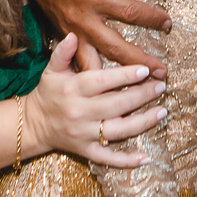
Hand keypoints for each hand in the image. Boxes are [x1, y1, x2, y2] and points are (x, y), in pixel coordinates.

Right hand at [24, 34, 166, 167]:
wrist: (33, 124)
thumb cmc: (48, 92)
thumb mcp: (52, 69)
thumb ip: (63, 52)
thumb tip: (74, 35)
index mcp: (74, 89)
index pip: (102, 81)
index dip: (125, 76)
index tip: (145, 70)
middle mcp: (80, 112)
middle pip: (117, 105)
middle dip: (142, 96)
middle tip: (161, 86)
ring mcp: (84, 134)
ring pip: (118, 130)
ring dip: (143, 122)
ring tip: (162, 111)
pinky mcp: (87, 151)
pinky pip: (109, 158)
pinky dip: (127, 161)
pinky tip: (146, 158)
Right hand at [27, 0, 170, 76]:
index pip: (127, 10)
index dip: (149, 18)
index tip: (167, 23)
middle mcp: (81, 19)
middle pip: (114, 47)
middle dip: (139, 61)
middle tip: (162, 72)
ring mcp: (72, 33)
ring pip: (96, 63)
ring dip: (118, 78)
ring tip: (141, 89)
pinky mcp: (67, 40)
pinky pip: (81, 64)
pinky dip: (96, 80)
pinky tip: (112, 91)